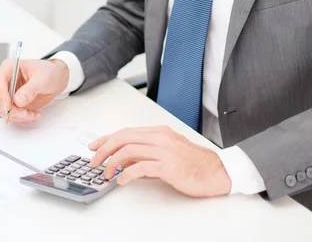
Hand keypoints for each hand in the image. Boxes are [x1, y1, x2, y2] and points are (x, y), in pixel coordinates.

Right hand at [0, 58, 68, 122]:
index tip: (8, 107)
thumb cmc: (49, 72)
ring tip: (31, 114)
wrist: (56, 79)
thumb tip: (18, 100)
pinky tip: (32, 115)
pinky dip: (20, 118)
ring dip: (15, 115)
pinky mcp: (12, 103)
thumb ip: (30, 89)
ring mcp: (8, 92)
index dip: (0, 95)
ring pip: (1, 108)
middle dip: (9, 109)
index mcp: (10, 67)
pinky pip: (10, 114)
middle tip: (24, 113)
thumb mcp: (43, 78)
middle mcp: (6, 80)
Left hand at [88, 126, 231, 196]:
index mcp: (159, 132)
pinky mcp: (169, 166)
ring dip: (112, 162)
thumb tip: (123, 161)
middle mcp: (160, 137)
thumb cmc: (194, 163)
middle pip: (123, 138)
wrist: (217, 171)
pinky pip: (141, 167)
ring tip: (106, 173)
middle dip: (104, 149)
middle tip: (94, 161)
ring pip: (129, 150)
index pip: (126, 131)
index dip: (107, 138)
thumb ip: (147, 153)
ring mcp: (164, 151)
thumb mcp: (168, 152)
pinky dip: (127, 174)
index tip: (94, 146)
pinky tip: (122, 180)